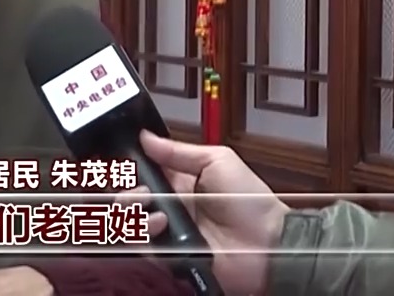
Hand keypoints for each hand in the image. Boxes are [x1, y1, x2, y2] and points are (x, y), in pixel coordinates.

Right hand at [133, 130, 289, 295]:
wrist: (268, 243)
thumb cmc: (251, 201)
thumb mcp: (218, 161)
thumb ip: (178, 151)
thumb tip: (146, 136)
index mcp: (181, 180)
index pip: (144, 171)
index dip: (131, 166)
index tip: (125, 160)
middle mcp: (172, 205)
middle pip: (131, 196)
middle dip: (128, 190)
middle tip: (142, 190)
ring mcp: (170, 232)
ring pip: (130, 221)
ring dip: (133, 211)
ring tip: (157, 212)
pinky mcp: (169, 256)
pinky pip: (140, 248)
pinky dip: (141, 235)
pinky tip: (161, 225)